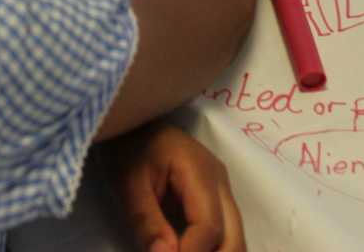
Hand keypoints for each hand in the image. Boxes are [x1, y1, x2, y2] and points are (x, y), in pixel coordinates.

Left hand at [104, 121, 245, 251]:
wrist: (136, 124)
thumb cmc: (129, 148)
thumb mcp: (128, 183)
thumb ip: (146, 221)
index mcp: (200, 173)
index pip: (209, 227)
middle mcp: (220, 183)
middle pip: (234, 238)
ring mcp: (223, 191)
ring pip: (235, 239)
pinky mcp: (217, 199)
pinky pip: (226, 234)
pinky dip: (214, 251)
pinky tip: (190, 251)